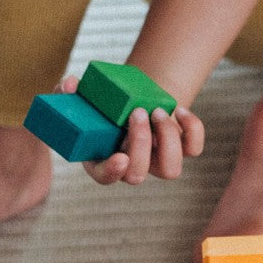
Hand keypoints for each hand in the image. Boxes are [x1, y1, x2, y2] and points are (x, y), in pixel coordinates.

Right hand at [56, 76, 205, 184]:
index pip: (105, 177)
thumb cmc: (104, 103)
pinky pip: (193, 150)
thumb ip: (68, 93)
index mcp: (103, 159)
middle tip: (136, 112)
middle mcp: (132, 166)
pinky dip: (192, 129)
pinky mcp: (180, 150)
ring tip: (157, 111)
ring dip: (166, 139)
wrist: (135, 99)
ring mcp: (157, 161)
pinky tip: (179, 109)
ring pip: (171, 170)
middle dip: (140, 143)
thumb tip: (70, 85)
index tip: (120, 157)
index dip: (112, 172)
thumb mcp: (82, 97)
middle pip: (138, 174)